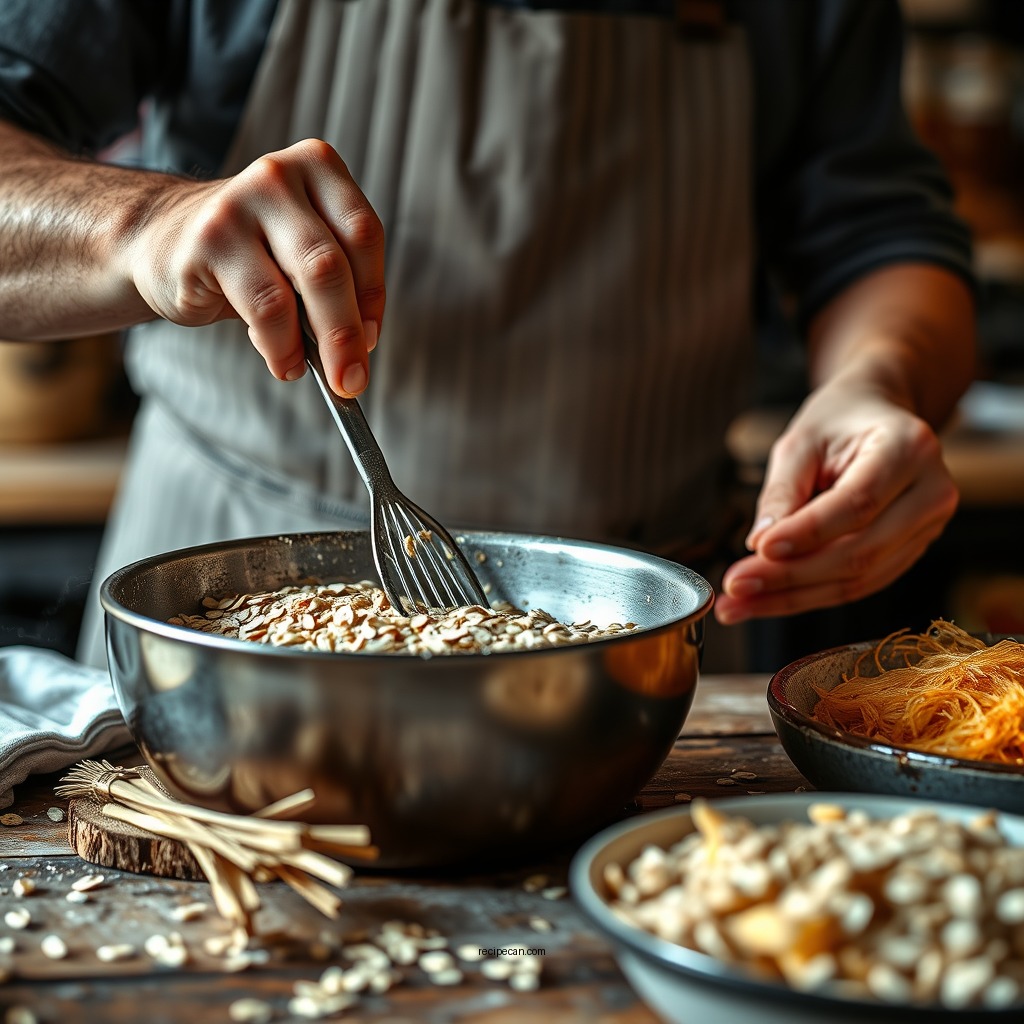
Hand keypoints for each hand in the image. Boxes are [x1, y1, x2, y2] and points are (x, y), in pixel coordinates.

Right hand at [126, 139, 383, 395]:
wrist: (162, 241)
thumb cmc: (248, 254)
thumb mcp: (299, 253)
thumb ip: (335, 284)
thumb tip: (360, 347)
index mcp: (317, 169)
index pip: (364, 234)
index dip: (373, 295)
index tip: (370, 340)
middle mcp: (279, 177)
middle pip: (335, 262)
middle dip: (349, 332)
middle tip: (353, 380)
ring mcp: (240, 203)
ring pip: (307, 281)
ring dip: (321, 344)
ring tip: (314, 373)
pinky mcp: (209, 241)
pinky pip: (265, 306)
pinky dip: (281, 346)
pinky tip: (282, 362)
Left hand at [714, 382, 957, 624]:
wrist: (875, 416)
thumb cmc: (836, 422)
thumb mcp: (800, 442)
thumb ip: (782, 492)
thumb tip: (760, 547)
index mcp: (910, 448)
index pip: (858, 504)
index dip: (807, 533)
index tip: (758, 549)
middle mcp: (931, 492)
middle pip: (861, 551)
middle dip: (791, 576)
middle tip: (735, 587)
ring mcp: (928, 528)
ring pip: (858, 578)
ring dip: (793, 597)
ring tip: (738, 604)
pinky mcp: (910, 551)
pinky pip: (859, 583)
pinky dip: (808, 596)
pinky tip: (764, 601)